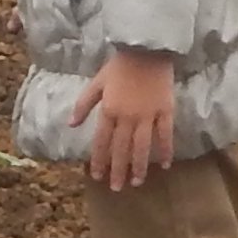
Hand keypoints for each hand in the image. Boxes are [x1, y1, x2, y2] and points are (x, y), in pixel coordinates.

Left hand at [66, 48, 178, 190]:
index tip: (96, 176)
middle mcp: (127, 117)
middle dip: (117, 170)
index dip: (99, 160)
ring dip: (139, 166)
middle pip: (121, 149)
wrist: (146, 50)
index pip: (102, 142)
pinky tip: (166, 165)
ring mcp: (148, 115)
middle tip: (116, 188)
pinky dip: (166, 150)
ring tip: (137, 182)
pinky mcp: (165, 111)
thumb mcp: (96, 83)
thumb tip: (71, 125)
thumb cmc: (119, 66)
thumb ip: (83, 105)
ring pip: (142, 147)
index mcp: (109, 110)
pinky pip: (165, 135)